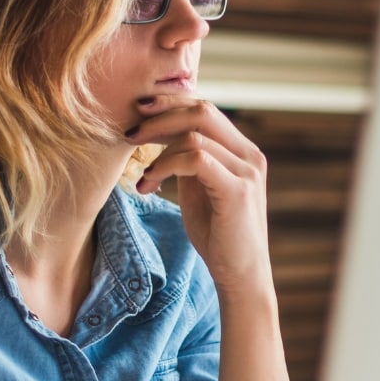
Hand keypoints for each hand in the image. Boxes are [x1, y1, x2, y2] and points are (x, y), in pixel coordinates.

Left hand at [126, 94, 273, 295]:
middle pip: (202, 110)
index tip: (138, 114)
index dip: (170, 105)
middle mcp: (249, 155)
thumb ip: (189, 160)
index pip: (205, 109)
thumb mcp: (200, 189)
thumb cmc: (218, 236)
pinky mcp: (238, 191)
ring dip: (157, 151)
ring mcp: (247, 171)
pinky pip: (196, 159)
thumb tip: (161, 134)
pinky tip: (150, 184)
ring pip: (195, 134)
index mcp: (242, 151)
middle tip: (130, 132)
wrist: (241, 276)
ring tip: (142, 175)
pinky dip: (166, 166)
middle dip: (160, 116)